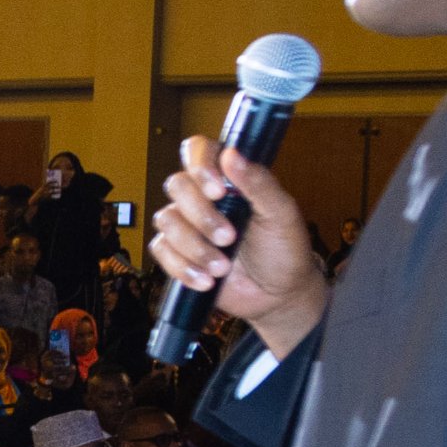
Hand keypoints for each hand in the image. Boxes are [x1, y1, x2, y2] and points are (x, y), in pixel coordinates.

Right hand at [150, 137, 326, 358]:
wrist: (277, 295)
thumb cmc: (284, 250)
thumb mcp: (281, 214)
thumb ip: (258, 183)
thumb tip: (232, 154)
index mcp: (229, 179)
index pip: (199, 151)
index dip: (200, 165)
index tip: (218, 190)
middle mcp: (203, 197)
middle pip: (177, 186)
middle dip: (202, 216)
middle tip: (229, 237)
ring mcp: (187, 224)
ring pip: (167, 220)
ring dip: (195, 246)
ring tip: (223, 266)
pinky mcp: (176, 252)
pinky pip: (162, 251)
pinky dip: (183, 267)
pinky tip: (206, 279)